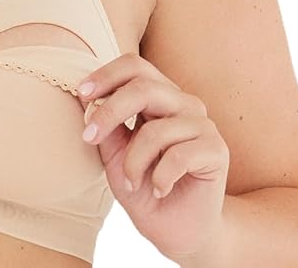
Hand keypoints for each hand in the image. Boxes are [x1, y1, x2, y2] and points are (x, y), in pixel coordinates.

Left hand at [77, 52, 229, 262]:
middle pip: (143, 87)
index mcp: (159, 95)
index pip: (135, 66)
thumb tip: (82, 94)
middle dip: (110, 111)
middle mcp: (182, 103)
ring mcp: (202, 125)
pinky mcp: (215, 150)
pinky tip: (158, 189)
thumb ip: (104, 124)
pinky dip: (159, 177)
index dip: (106, 75)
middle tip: (89, 137)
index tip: (82, 94)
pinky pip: (178, 156)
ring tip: (130, 182)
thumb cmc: (142, 185)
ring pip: (156, 129)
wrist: (177, 230)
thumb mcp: (113, 154)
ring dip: (133, 161)